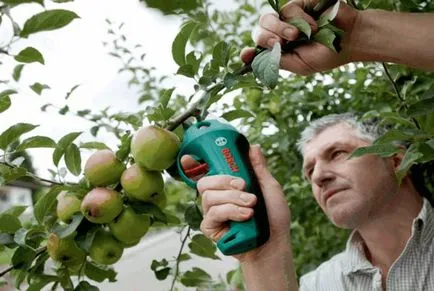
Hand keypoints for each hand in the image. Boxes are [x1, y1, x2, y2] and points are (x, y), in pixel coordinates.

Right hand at [180, 145, 290, 262]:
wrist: (274, 243)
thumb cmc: (273, 216)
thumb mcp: (269, 188)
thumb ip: (258, 168)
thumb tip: (253, 147)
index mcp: (227, 186)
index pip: (207, 171)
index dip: (194, 164)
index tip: (190, 157)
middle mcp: (217, 197)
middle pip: (205, 182)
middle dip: (224, 181)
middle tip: (243, 186)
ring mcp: (212, 213)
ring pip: (210, 197)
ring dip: (233, 199)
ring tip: (252, 205)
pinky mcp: (211, 228)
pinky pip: (213, 213)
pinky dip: (231, 212)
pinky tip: (246, 217)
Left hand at [240, 0, 359, 74]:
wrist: (351, 38)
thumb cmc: (328, 54)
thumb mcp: (300, 65)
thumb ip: (278, 61)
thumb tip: (254, 59)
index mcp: (279, 51)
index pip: (256, 50)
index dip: (248, 53)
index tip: (246, 55)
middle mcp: (280, 34)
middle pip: (258, 33)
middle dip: (266, 39)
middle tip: (281, 43)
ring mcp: (288, 18)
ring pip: (267, 19)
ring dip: (280, 29)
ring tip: (297, 36)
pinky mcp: (298, 5)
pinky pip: (288, 9)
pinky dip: (300, 20)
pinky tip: (314, 26)